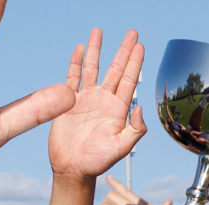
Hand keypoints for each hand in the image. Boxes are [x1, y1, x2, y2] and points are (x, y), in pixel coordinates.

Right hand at [47, 29, 146, 179]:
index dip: (135, 62)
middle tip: (132, 33)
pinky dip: (75, 62)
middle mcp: (104, 100)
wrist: (73, 168)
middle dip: (123, 50)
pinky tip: (79, 48)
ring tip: (99, 31)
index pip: (129, 80)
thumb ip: (135, 129)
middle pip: (115, 69)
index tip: (140, 46)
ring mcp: (86, 99)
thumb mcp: (122, 147)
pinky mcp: (68, 101)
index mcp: (118, 109)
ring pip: (93, 68)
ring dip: (97, 50)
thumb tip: (140, 107)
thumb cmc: (99, 161)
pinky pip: (72, 77)